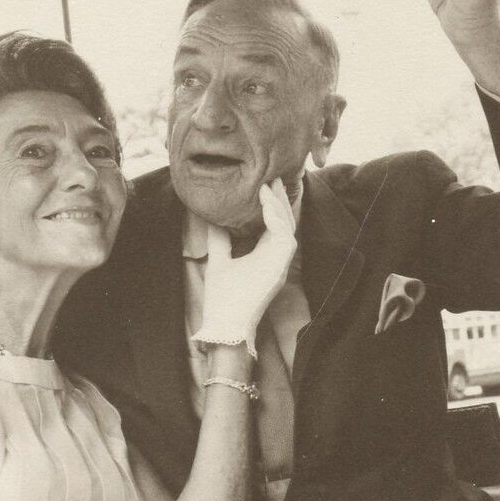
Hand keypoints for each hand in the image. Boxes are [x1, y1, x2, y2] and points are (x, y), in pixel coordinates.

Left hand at [192, 179, 297, 354]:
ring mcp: (280, 263)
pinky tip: (266, 203)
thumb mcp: (219, 260)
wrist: (224, 324)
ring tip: (269, 185)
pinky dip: (276, 218)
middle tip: (273, 176)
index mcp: (265, 255)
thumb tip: (212, 219)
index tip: (263, 184)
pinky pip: (285, 236)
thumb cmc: (223, 299)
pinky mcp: (280, 267)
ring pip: (287, 226)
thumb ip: (220, 241)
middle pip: (284, 221)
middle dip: (279, 199)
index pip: (273, 224)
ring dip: (278, 204)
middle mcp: (276, 258)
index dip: (271, 204)